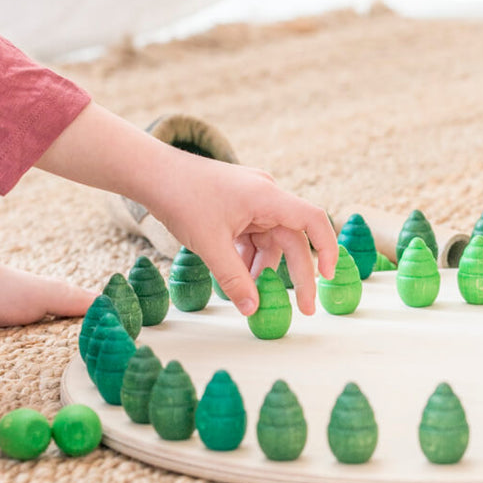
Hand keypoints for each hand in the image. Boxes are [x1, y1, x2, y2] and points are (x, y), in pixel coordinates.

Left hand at [148, 152, 337, 315]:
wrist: (153, 173)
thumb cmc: (182, 199)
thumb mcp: (210, 245)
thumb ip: (234, 278)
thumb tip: (252, 309)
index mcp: (267, 197)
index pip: (313, 220)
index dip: (328, 248)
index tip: (329, 277)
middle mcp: (266, 196)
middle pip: (292, 239)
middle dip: (296, 274)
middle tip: (302, 309)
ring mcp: (252, 200)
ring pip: (270, 241)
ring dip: (263, 268)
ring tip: (251, 294)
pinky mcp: (238, 205)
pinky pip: (253, 236)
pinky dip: (247, 256)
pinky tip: (235, 275)